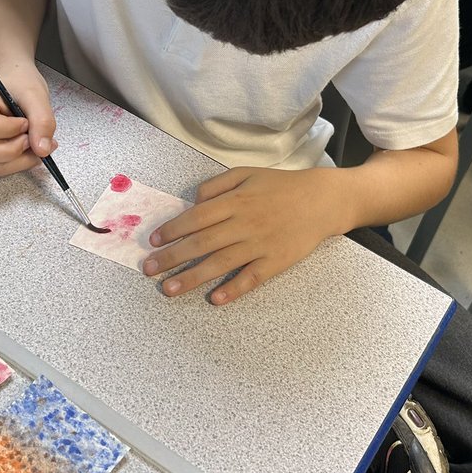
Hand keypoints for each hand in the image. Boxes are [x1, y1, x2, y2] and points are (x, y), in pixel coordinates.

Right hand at [0, 66, 57, 176]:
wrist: (14, 80)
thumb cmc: (18, 82)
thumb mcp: (35, 94)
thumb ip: (41, 120)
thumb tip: (43, 151)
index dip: (8, 130)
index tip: (26, 122)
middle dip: (13, 150)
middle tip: (32, 137)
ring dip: (19, 161)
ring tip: (37, 144)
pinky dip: (19, 164)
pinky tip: (32, 150)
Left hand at [142, 167, 344, 304]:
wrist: (322, 200)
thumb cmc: (281, 186)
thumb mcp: (247, 173)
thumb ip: (217, 185)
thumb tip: (193, 203)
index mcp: (236, 200)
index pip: (196, 217)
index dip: (173, 230)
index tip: (154, 241)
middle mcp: (244, 223)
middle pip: (202, 243)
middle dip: (172, 257)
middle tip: (148, 269)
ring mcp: (260, 244)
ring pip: (220, 263)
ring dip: (192, 277)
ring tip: (169, 289)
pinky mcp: (276, 261)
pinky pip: (251, 278)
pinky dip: (233, 289)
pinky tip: (215, 299)